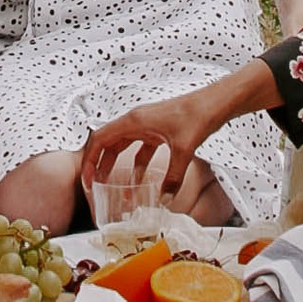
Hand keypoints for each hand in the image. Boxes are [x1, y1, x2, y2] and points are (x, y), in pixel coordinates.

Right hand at [82, 80, 239, 186]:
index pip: (100, 139)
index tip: (87, 179)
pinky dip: (137, 163)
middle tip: (94, 185)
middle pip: (108, 142)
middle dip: (98, 164)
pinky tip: (140, 179)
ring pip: (123, 145)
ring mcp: (147, 124)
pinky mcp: (158, 129)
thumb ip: (173, 176)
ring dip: (115, 164)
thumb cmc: (197, 115)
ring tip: (112, 185)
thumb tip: (164, 199)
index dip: (89, 159)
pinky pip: (140, 147)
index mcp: (134, 120)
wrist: (215, 102)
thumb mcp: (184, 149)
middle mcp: (137, 120)